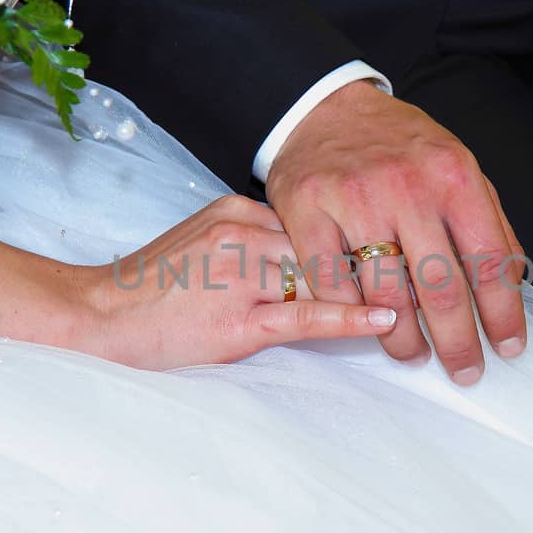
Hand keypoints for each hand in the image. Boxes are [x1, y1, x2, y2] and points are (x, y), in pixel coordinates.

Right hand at [76, 194, 396, 369]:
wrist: (99, 319)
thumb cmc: (153, 289)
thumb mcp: (206, 243)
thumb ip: (256, 240)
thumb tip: (313, 251)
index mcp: (238, 210)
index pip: (319, 218)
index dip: (363, 232)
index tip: (407, 236)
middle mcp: (244, 232)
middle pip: (331, 241)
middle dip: (381, 256)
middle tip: (432, 269)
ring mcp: (241, 276)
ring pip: (326, 275)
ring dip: (377, 288)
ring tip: (426, 300)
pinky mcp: (238, 320)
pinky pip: (305, 315)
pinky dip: (350, 317)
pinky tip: (386, 322)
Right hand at [265, 83, 525, 385]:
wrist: (325, 108)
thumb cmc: (399, 146)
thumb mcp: (457, 166)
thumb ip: (488, 221)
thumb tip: (514, 285)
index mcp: (455, 176)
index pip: (489, 261)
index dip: (503, 315)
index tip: (508, 348)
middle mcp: (407, 186)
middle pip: (441, 288)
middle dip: (458, 343)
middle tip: (465, 371)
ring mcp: (354, 198)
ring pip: (385, 296)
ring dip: (403, 340)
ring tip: (415, 355)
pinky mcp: (307, 210)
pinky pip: (332, 284)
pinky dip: (351, 315)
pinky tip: (367, 327)